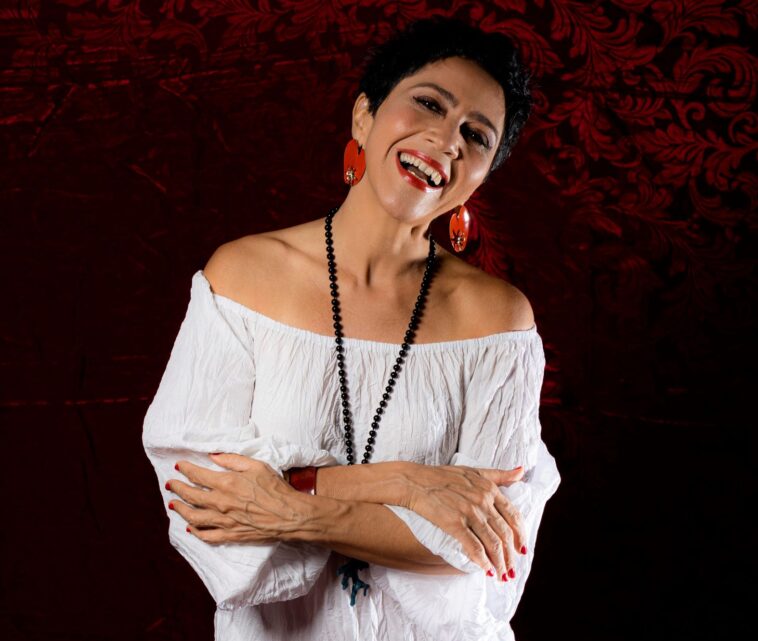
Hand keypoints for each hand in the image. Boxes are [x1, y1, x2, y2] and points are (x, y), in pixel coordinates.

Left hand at [166, 453, 309, 544]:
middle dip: (177, 488)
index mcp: (225, 483)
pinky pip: (206, 535)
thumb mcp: (256, 465)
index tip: (178, 466)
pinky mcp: (229, 534)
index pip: (197, 475)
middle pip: (190, 496)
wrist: (288, 515)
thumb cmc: (275, 488)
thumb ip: (232, 460)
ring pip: (193, 517)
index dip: (185, 470)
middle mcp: (220, 502)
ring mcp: (223, 521)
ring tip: (173, 505)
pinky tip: (190, 527)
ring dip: (180, 510)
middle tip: (170, 484)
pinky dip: (195, 531)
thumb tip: (213, 456)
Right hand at [403, 463, 525, 579]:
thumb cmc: (442, 476)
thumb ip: (499, 475)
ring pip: (492, 543)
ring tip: (501, 575)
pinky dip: (482, 561)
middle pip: (504, 534)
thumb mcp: (474, 471)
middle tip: (512, 570)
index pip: (513, 516)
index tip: (521, 549)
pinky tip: (485, 570)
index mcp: (489, 489)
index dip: (520, 535)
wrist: (414, 481)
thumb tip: (521, 471)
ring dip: (500, 563)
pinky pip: (474, 547)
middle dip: (511, 556)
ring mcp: (469, 513)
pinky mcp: (454, 523)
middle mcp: (483, 501)